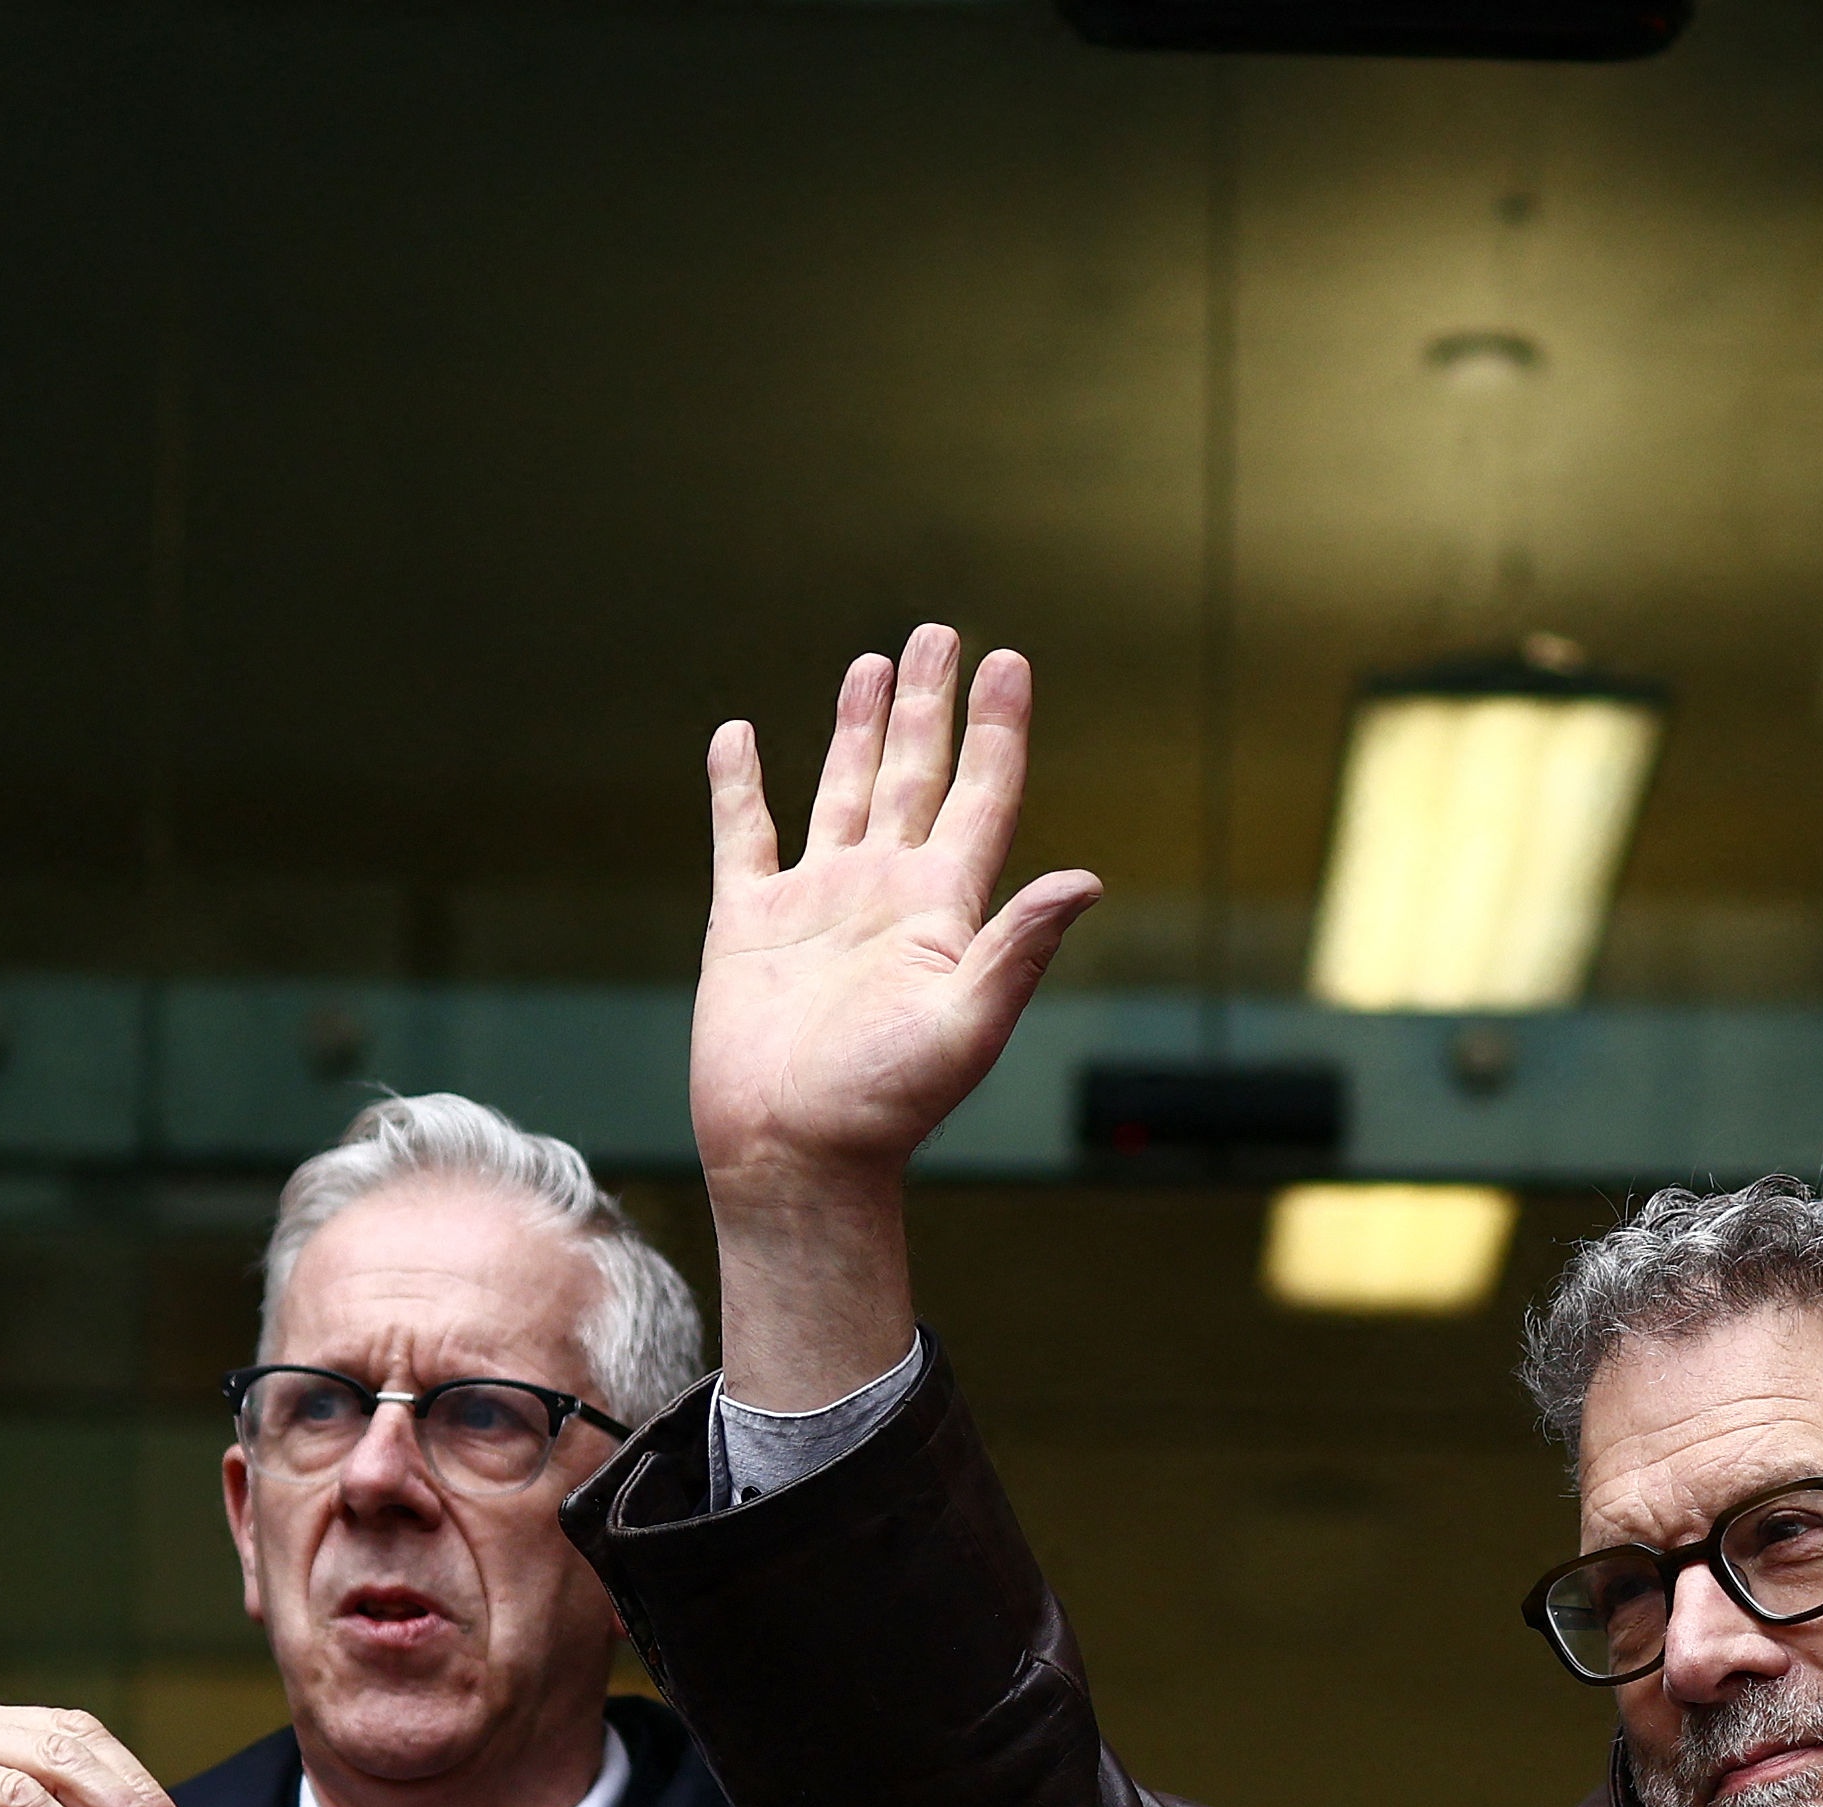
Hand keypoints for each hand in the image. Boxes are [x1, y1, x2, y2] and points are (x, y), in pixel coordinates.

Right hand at [692, 627, 1100, 1405]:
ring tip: (870, 664)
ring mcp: (817, 903)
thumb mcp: (965, 1026)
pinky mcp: (749, 921)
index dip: (996, 729)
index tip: (1009, 662)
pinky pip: (744, 834)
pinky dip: (738, 784)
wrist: (793, 1157)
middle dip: (928, 706)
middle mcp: (885, 893)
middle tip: (940, 634)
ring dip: (855, 727)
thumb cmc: (884, 1106)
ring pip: (841, 790)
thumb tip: (1087, 880)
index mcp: (942, 909)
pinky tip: (736, 736)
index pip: (981, 797)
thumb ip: (1018, 948)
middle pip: (915, 775)